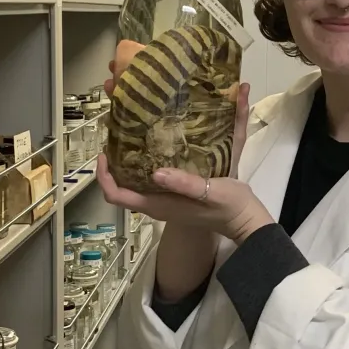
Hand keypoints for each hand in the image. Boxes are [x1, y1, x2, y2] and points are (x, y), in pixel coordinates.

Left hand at [98, 83, 273, 245]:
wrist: (245, 218)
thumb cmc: (228, 207)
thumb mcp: (209, 192)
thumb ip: (184, 184)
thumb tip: (155, 172)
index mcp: (158, 204)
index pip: (116, 196)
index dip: (104, 176)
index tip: (104, 153)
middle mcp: (156, 202)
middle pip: (122, 184)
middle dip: (115, 160)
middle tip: (118, 131)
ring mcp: (165, 197)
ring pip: (135, 179)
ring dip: (129, 158)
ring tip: (132, 130)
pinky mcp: (176, 191)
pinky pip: (150, 176)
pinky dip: (147, 159)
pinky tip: (156, 140)